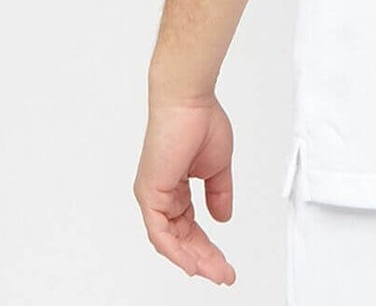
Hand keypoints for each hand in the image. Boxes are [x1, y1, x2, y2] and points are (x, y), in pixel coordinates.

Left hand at [134, 93, 237, 284]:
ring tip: (215, 272)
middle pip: (182, 238)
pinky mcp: (149, 193)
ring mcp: (153, 195)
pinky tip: (192, 263)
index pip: (190, 226)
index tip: (225, 262)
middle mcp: (161, 195)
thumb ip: (218, 193)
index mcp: (174, 187)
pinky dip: (176, 250)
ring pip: (171, 240)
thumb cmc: (200, 121)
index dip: (208, 246)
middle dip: (204, 258)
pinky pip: (160, 232)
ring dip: (194, 259)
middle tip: (223, 274)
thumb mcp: (217, 166)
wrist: (188, 100)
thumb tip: (222, 218)